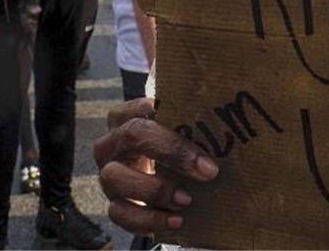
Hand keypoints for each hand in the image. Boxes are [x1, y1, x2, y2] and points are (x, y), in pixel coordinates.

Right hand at [94, 97, 218, 234]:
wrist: (163, 182)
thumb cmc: (172, 148)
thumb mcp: (178, 131)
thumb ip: (189, 120)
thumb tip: (220, 110)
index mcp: (125, 118)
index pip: (139, 107)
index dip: (164, 113)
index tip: (197, 126)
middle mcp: (111, 145)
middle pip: (131, 136)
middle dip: (172, 152)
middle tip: (206, 170)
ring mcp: (108, 175)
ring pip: (116, 177)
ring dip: (155, 189)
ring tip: (187, 199)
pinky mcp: (113, 204)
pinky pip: (121, 214)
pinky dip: (150, 220)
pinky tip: (177, 220)